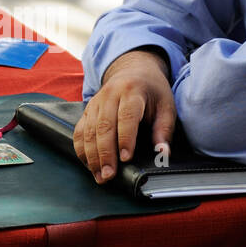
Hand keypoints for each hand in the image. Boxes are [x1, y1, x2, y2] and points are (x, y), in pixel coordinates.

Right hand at [74, 49, 176, 183]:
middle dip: (105, 153)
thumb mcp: (166, 106)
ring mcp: (95, 102)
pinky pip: (79, 132)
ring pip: (88, 131)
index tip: (126, 158)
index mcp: (132, 91)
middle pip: (104, 126)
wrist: (133, 70)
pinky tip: (89, 165)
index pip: (126, 116)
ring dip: (92, 156)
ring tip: (100, 176)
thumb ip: (163, 130)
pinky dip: (81, 150)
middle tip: (109, 175)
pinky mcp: (87, 110)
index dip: (125, 138)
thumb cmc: (152, 92)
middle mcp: (110, 95)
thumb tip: (163, 153)